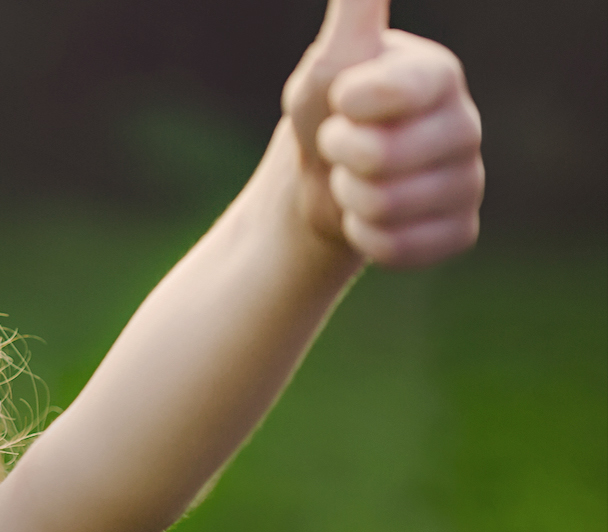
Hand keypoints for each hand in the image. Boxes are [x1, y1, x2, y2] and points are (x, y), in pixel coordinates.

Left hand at [283, 0, 482, 268]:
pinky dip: (364, 235)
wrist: (324, 178)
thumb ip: (356, 14)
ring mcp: (469, 180)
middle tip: (342, 143)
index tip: (343, 99)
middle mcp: (466, 124)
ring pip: (384, 205)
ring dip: (348, 196)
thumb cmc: (327, 110)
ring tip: (354, 177)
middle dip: (339, 153)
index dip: (349, 104)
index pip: (393, 93)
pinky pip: (396, 246)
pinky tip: (371, 215)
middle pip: (380, 158)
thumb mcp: (331, 61)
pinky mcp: (459, 230)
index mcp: (439, 75)